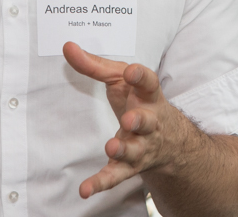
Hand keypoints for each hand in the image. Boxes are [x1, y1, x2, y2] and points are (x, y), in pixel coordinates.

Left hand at [63, 41, 194, 198]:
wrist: (169, 140)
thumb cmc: (140, 101)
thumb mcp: (122, 80)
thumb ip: (95, 65)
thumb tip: (68, 48)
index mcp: (149, 96)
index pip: (149, 84)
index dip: (141, 78)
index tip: (131, 72)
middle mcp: (150, 123)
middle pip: (148, 122)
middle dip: (140, 121)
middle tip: (130, 119)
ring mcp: (142, 146)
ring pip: (135, 151)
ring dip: (123, 149)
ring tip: (111, 147)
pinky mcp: (130, 166)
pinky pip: (116, 176)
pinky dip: (102, 183)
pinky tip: (86, 189)